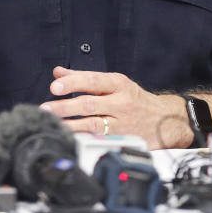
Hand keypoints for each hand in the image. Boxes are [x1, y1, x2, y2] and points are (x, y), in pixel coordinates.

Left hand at [39, 66, 191, 148]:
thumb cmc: (135, 99)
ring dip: (70, 124)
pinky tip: (69, 137)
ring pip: (93, 124)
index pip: (93, 80)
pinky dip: (83, 138)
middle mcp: (121, 102)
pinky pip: (100, 139)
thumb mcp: (114, 83)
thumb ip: (85, 78)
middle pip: (90, 103)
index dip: (73, 83)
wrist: (165, 119)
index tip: (55, 86)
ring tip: (52, 124)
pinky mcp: (122, 139)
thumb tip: (59, 73)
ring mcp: (122, 123)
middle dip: (65, 106)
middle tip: (46, 108)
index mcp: (118, 84)